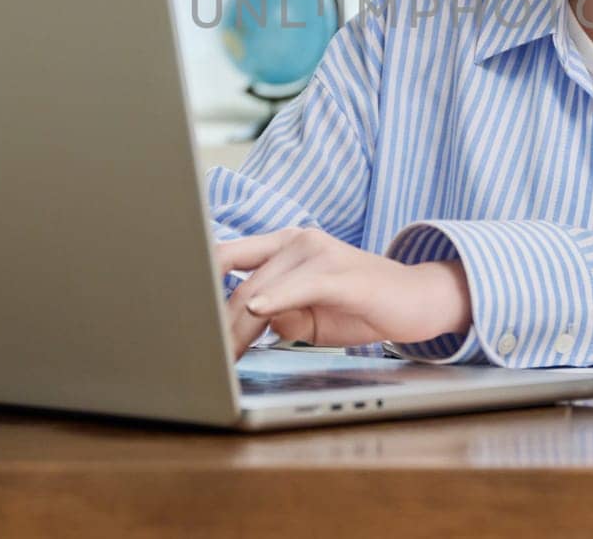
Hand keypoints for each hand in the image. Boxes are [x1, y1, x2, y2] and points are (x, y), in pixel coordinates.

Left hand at [216, 228, 470, 360]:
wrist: (416, 300)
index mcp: (284, 245)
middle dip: (214, 322)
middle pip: (240, 281)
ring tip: (216, 352)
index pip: (227, 258)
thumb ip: (275, 314)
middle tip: (195, 353)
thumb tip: (245, 327)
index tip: (176, 315)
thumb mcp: (307, 316)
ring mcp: (319, 252)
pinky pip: (300, 283)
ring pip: (262, 287)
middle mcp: (297, 240)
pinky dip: (276, 298)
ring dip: (235, 325)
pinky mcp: (340, 271)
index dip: (199, 284)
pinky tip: (255, 311)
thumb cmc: (361, 306)